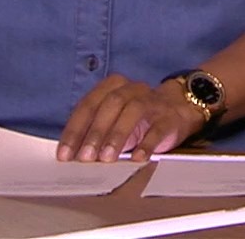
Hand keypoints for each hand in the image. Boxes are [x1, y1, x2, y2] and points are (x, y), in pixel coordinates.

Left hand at [57, 74, 206, 162]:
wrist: (179, 109)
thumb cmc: (138, 118)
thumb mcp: (114, 119)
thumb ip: (96, 130)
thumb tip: (74, 154)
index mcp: (112, 87)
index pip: (88, 105)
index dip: (74, 130)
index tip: (65, 154)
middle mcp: (132, 89)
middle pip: (110, 105)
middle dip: (95, 132)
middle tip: (85, 157)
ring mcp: (152, 101)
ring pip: (132, 112)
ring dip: (117, 135)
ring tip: (107, 158)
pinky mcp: (169, 117)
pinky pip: (157, 128)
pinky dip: (146, 144)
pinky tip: (137, 158)